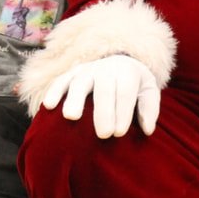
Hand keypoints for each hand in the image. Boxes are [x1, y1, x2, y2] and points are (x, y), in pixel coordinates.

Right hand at [41, 55, 159, 138]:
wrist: (120, 62)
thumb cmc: (135, 85)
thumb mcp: (148, 91)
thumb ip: (149, 109)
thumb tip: (147, 130)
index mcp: (127, 72)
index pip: (125, 91)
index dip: (123, 111)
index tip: (119, 133)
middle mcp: (106, 69)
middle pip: (103, 87)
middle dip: (103, 111)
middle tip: (103, 135)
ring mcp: (87, 70)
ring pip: (79, 81)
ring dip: (74, 98)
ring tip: (71, 117)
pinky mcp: (71, 74)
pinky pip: (61, 80)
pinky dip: (54, 91)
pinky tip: (48, 105)